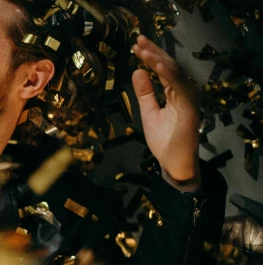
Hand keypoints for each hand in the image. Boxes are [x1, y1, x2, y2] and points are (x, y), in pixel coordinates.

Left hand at [132, 35, 200, 185]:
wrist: (172, 163)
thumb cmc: (164, 140)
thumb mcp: (148, 112)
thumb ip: (145, 92)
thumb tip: (137, 71)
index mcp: (174, 93)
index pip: (162, 70)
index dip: (150, 56)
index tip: (136, 46)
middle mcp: (183, 92)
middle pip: (169, 67)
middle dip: (153, 52)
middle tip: (138, 40)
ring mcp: (188, 99)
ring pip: (175, 74)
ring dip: (159, 60)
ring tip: (144, 50)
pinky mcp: (189, 108)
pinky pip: (180, 87)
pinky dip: (169, 75)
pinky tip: (158, 65)